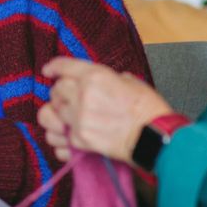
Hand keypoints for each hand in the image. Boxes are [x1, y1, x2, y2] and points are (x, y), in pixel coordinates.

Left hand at [42, 57, 171, 163]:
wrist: (157, 139)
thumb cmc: (149, 111)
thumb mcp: (131, 82)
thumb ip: (108, 79)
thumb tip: (97, 81)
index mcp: (95, 77)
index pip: (64, 67)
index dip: (54, 68)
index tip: (48, 71)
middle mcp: (83, 95)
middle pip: (55, 90)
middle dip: (61, 94)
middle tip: (70, 99)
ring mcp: (79, 119)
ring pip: (50, 113)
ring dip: (58, 115)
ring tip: (68, 118)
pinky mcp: (79, 139)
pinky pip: (56, 138)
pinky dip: (60, 139)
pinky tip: (69, 137)